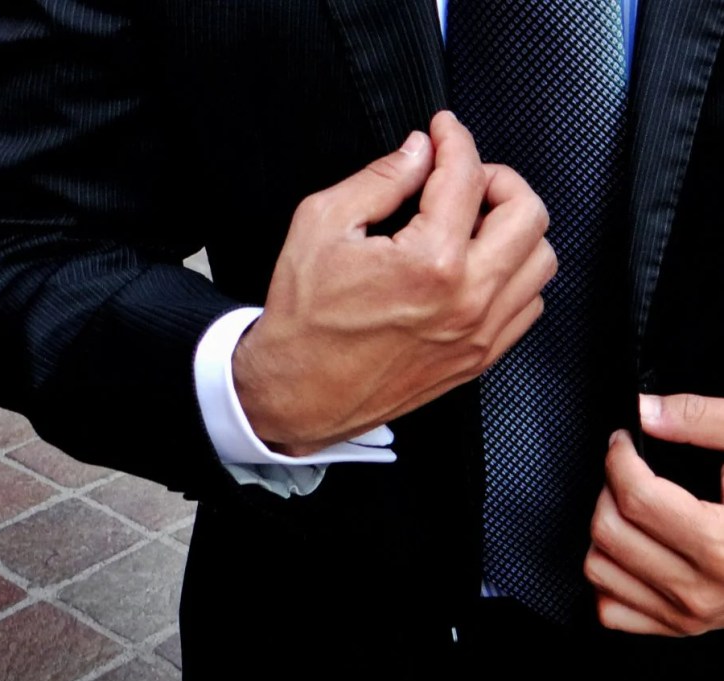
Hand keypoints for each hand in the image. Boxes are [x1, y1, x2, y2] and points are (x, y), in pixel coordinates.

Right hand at [233, 111, 555, 454]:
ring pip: (540, 260)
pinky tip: (480, 266)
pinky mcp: (477, 358)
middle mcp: (467, 300)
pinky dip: (516, 275)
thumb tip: (417, 152)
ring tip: (475, 222)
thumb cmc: (305, 320)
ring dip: (515, 227)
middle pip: (528, 213)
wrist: (299, 390)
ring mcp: (478, 333)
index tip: (444, 132)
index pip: (466, 176)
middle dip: (498, 178)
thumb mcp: (321, 227)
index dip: (455, 139)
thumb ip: (378, 180)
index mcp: (429, 262)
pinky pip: (529, 305)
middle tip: (464, 176)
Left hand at [585, 393, 723, 635]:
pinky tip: (635, 548)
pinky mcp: (681, 628)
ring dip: (605, 531)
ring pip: (599, 568)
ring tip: (634, 509)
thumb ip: (701, 420)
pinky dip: (611, 575)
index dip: (619, 457)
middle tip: (630, 471)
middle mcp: (706, 589)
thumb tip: (646, 412)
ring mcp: (692, 615)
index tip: (623, 442)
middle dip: (609, 489)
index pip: (637, 498)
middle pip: (609, 530)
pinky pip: (609, 606)